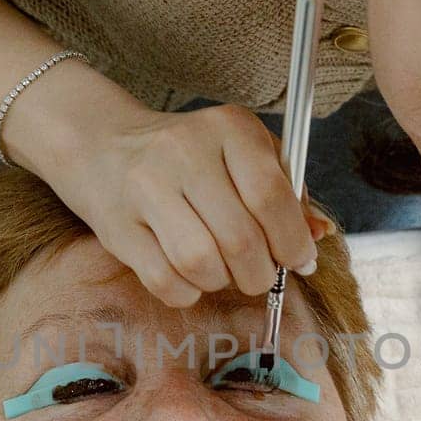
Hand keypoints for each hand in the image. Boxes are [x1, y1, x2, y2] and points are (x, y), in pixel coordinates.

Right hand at [46, 103, 334, 306]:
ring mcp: (145, 189)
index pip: (270, 196)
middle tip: (259, 273)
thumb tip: (317, 236)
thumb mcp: (245, 155)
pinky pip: (165, 281)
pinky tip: (191, 277)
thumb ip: (288, 193)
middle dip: (260, 271)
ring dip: (223, 282)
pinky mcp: (118, 227)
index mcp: (228, 128)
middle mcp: (184, 152)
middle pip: (240, 238)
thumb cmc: (191, 156)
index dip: (292, 241)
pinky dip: (188, 292)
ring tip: (222, 270)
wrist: (103, 145)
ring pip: (201, 264)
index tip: (298, 259)